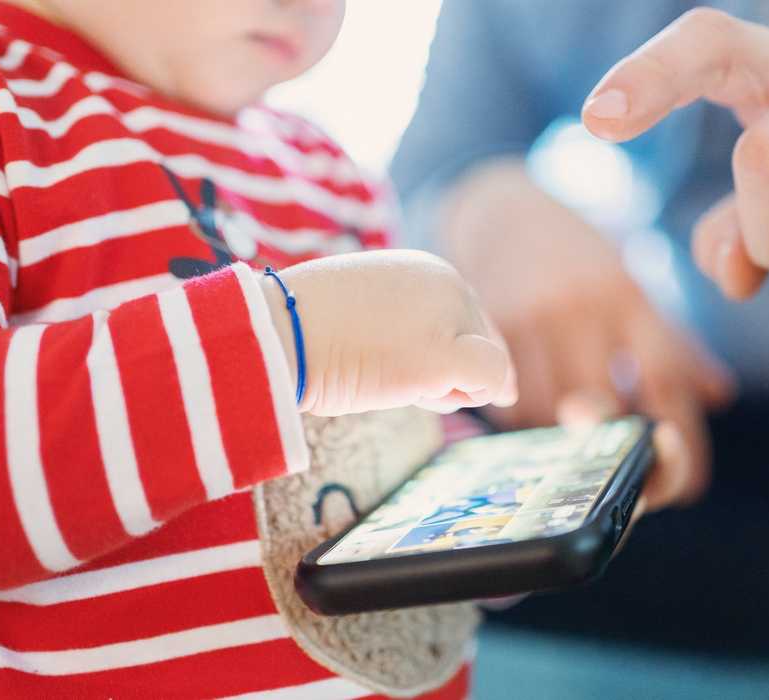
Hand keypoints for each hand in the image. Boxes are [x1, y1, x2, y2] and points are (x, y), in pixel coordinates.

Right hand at [262, 250, 516, 416]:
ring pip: (487, 365)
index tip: (402, 365)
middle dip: (451, 372)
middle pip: (481, 343)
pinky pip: (493, 380)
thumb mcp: (366, 314)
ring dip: (449, 387)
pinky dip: (478, 394)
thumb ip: (407, 327)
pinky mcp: (444, 355)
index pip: (468, 321)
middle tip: (391, 374)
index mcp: (427, 271)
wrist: (275, 332)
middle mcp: (448, 284)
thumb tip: (449, 369)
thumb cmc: (306, 329)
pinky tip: (427, 393)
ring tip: (388, 375)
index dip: (447, 354)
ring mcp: (449, 317)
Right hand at [440, 160, 733, 506]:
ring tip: (565, 429)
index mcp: (630, 295)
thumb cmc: (574, 256)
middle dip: (614, 446)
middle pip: (608, 407)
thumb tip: (719, 396)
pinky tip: (529, 404)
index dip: (682, 442)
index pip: (667, 381)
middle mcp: (585, 303)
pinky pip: (507, 400)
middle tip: (615, 458)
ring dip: (560, 438)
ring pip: (550, 413)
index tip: (685, 478)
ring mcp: (534, 314)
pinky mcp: (488, 326)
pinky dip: (522, 418)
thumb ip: (672, 342)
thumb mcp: (628, 284)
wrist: (498, 205)